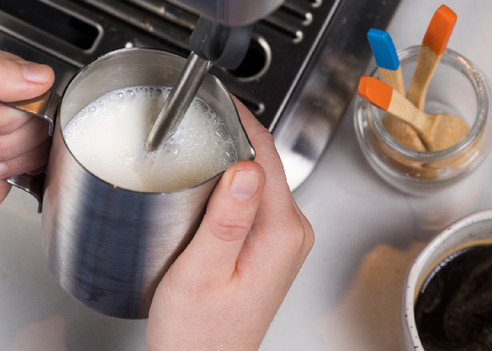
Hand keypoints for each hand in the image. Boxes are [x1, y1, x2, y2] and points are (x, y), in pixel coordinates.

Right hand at [147, 98, 313, 349]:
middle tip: (200, 115)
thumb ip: (227, 220)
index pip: (267, 155)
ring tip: (201, 140)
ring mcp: (283, 239)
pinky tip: (209, 180)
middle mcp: (291, 232)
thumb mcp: (203, 272)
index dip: (243, 120)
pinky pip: (255, 198)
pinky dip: (233, 182)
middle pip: (267, 162)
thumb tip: (247, 168)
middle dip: (236, 133)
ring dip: (233, 156)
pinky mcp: (269, 245)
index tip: (219, 98)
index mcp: (280, 232)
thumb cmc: (200, 333)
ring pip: (261, 178)